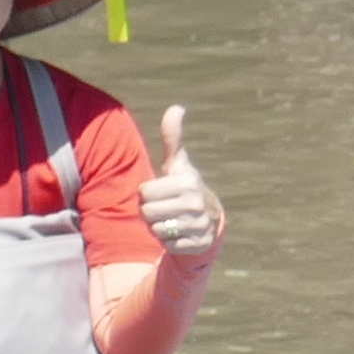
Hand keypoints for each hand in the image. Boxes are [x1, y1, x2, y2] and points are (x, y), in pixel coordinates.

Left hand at [141, 102, 223, 262]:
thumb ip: (173, 138)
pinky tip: (179, 234)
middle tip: (165, 207)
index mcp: (188, 182)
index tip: (162, 192)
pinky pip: (166, 245)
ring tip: (171, 219)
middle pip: (147, 212)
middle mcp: (195, 204)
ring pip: (155, 229)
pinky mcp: (196, 246)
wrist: (208, 222)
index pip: (144, 192)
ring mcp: (197, 226)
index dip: (148, 193)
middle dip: (150, 211)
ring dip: (158, 226)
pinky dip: (168, 242)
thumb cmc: (185, 188)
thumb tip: (176, 107)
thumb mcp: (179, 164)